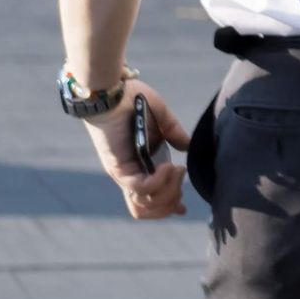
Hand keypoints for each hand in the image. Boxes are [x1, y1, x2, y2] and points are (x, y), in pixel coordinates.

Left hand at [85, 79, 190, 220]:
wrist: (111, 89)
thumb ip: (174, 133)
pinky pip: (140, 188)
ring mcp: (124, 173)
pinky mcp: (118, 168)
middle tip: (181, 174)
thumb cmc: (132, 98)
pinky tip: (168, 165)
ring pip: (144, 204)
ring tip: (176, 170)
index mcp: (141, 165)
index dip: (168, 208)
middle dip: (172, 200)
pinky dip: (158, 181)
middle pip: (148, 209)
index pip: (150, 199)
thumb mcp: (161, 116)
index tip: (183, 208)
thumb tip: (188, 147)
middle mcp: (131, 174)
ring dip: (167, 192)